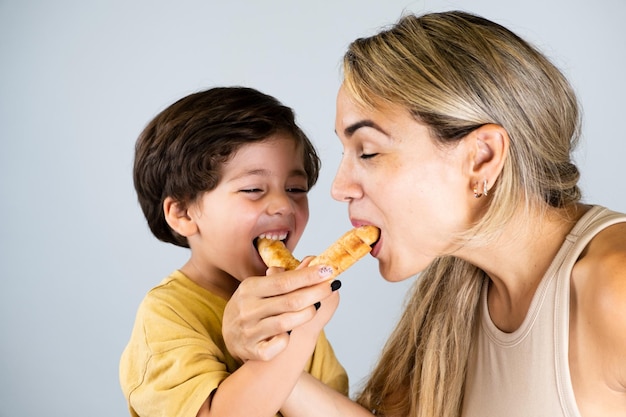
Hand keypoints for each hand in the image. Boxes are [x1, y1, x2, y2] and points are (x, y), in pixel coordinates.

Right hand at [223, 260, 339, 361]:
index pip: (284, 281)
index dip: (308, 276)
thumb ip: (284, 277)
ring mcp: (249, 331)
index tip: (328, 270)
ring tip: (315, 307)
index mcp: (250, 288)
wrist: (228, 335)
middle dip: (316, 292)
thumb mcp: (260, 287)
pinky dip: (288, 339)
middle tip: (331, 285)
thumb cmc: (252, 306)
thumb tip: (312, 261)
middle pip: (291, 301)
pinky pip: (278, 345)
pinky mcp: (253, 351)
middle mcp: (248, 309)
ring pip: (287, 323)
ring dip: (308, 314)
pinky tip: (292, 333)